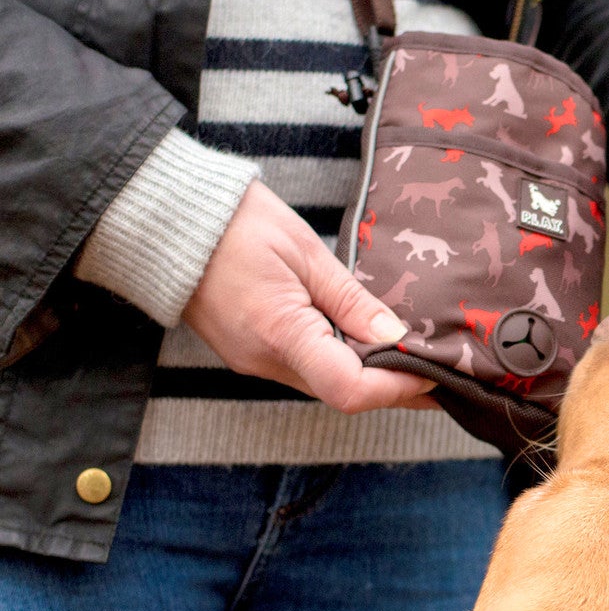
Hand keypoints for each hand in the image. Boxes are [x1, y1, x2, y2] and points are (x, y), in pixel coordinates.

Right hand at [183, 180, 435, 412]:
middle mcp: (262, 359)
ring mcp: (251, 360)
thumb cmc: (236, 223)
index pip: (351, 389)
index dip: (400, 388)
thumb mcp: (306, 253)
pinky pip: (305, 369)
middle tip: (440, 369)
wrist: (166, 217)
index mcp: (279, 334)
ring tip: (414, 355)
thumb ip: (351, 301)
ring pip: (325, 384)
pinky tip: (368, 344)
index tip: (438, 373)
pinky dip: (341, 362)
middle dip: (395, 386)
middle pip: (343, 393)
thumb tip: (397, 337)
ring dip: (370, 376)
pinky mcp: (247, 351)